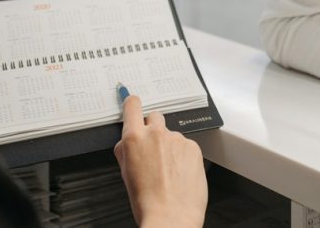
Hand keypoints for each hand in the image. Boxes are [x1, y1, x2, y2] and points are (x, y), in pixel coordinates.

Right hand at [114, 96, 206, 227]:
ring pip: (172, 134)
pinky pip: (186, 145)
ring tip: (169, 170)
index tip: (133, 103)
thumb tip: (126, 142)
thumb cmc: (147, 201)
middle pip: (154, 116)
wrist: (171, 216)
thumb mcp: (125, 174)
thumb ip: (125, 151)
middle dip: (153, 127)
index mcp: (134, 139)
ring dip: (170, 145)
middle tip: (154, 148)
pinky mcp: (193, 146)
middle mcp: (156, 134)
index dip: (132, 103)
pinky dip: (183, 155)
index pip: (133, 106)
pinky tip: (180, 173)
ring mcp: (177, 139)